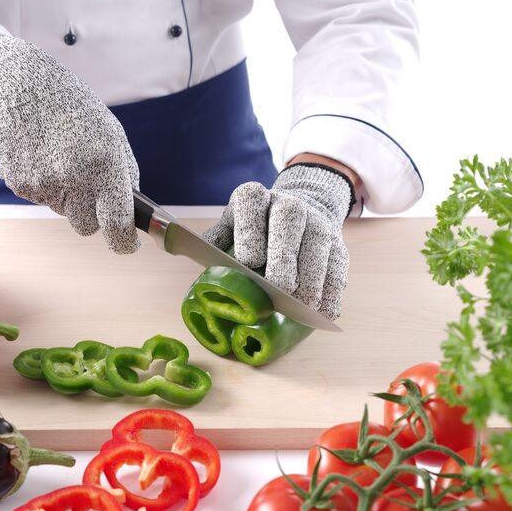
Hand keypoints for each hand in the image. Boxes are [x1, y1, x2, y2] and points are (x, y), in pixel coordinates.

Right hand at [0, 35, 139, 253]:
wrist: (18, 85)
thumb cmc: (72, 107)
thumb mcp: (111, 133)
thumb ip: (124, 173)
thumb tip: (130, 212)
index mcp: (104, 163)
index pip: (117, 224)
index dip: (124, 242)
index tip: (128, 243)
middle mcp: (73, 177)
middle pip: (87, 226)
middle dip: (92, 214)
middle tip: (89, 185)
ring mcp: (43, 183)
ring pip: (63, 212)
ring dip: (68, 196)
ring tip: (61, 158)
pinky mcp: (19, 184)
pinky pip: (42, 199)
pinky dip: (46, 185)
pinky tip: (42, 156)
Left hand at [203, 165, 353, 319]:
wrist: (301, 208)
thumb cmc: (255, 227)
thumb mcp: (230, 225)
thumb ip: (212, 238)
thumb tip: (173, 245)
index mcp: (254, 197)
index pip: (252, 201)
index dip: (252, 230)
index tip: (250, 260)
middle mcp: (288, 203)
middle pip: (290, 219)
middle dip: (285, 254)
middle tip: (280, 288)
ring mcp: (316, 222)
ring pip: (318, 245)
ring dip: (313, 279)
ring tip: (304, 308)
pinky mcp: (337, 244)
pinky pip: (338, 266)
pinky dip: (333, 291)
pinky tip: (325, 312)